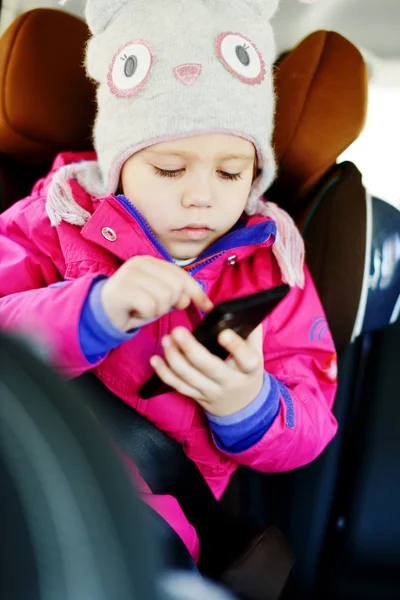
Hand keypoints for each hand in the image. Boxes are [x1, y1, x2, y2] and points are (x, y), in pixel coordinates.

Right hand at [101, 256, 212, 331]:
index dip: (197, 292)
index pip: (182, 275)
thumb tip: (190, 299)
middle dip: (171, 303)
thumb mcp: (159, 298)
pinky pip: (151, 306)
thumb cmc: (132, 305)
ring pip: (165, 297)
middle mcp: (142, 263)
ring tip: (143, 308)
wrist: (100, 313)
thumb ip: (176, 295)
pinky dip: (146, 314)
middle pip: (177, 286)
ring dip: (157, 310)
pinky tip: (135, 311)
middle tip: (154, 306)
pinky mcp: (124, 288)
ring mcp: (131, 274)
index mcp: (152, 262)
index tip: (208, 306)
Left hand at [150, 324, 264, 416]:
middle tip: (177, 331)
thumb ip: (252, 332)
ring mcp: (212, 392)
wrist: (242, 404)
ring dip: (174, 359)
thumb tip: (238, 310)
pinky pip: (179, 387)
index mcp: (249, 369)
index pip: (246, 359)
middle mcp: (231, 382)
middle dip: (191, 350)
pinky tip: (155, 360)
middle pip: (210, 367)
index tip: (223, 334)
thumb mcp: (256, 352)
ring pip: (190, 378)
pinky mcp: (198, 397)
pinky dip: (165, 374)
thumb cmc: (246, 369)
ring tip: (166, 340)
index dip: (235, 347)